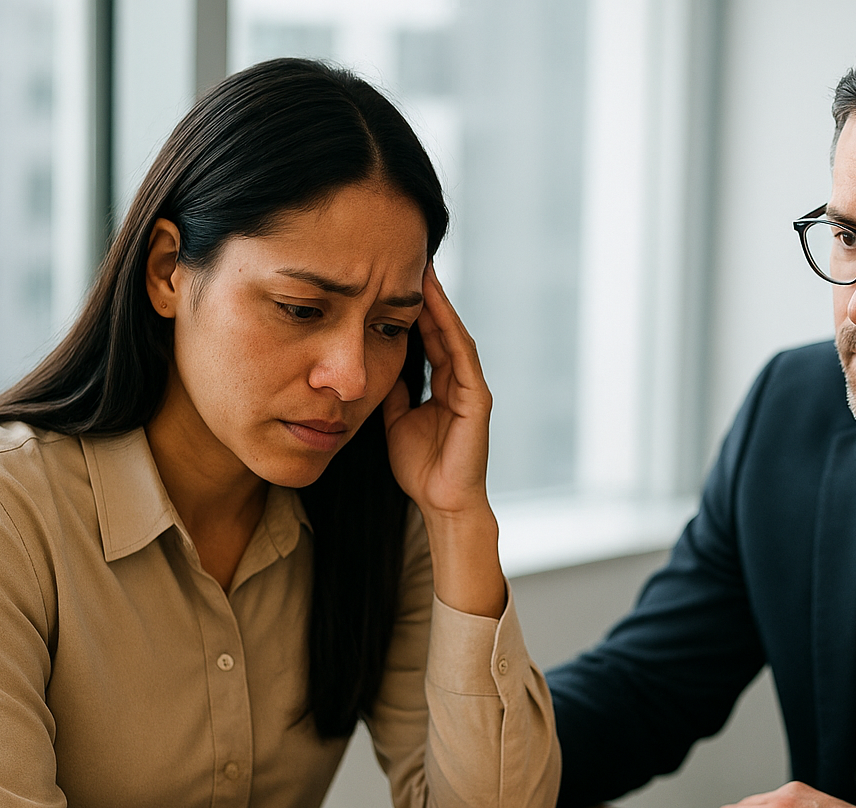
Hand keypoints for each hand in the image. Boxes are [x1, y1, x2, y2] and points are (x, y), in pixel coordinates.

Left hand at [381, 263, 492, 519]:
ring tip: (424, 271)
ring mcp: (471, 387)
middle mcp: (459, 380)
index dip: (412, 307)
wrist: (442, 502)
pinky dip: (451, 330)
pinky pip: (463, 357)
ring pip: (454, 335)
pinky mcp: (477, 399)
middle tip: (410, 258)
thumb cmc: (421, 467)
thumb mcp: (395, 418)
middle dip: (428, 295)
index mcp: (442, 384)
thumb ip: (393, 389)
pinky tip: (437, 308)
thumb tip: (378, 360)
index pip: (428, 335)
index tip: (393, 276)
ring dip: (440, 303)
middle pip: (443, 327)